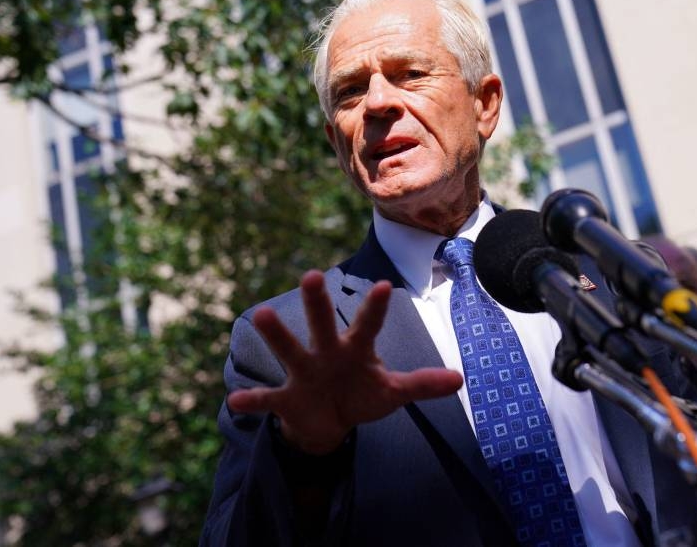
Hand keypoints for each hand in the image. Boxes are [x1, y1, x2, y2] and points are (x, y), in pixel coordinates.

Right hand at [227, 270, 462, 454]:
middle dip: (317, 303)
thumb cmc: (361, 395)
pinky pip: (268, 399)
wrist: (327, 422)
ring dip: (278, 334)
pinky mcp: (286, 399)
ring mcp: (304, 373)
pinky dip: (253, 399)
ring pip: (290, 350)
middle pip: (322, 324)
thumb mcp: (392, 392)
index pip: (367, 324)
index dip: (375, 307)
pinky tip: (236, 398)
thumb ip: (421, 384)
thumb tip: (460, 379)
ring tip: (261, 314)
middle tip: (313, 275)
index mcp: (355, 348)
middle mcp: (326, 352)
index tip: (384, 285)